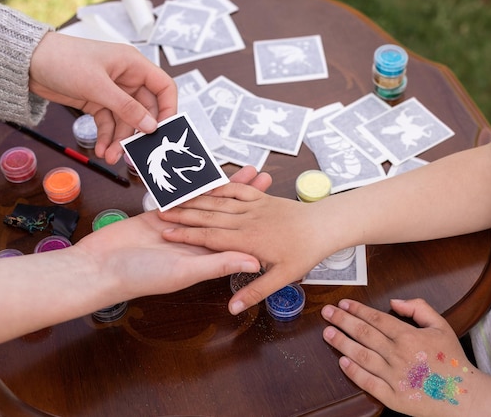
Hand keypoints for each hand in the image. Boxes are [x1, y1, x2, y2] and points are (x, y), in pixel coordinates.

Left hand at [29, 32, 176, 163]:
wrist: (28, 61)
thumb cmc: (63, 60)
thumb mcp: (98, 86)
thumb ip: (127, 108)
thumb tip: (151, 126)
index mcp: (133, 65)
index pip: (164, 87)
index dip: (168, 109)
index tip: (164, 130)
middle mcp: (127, 78)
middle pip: (145, 110)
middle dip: (137, 132)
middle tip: (134, 151)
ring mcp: (112, 91)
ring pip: (125, 121)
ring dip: (119, 140)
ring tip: (109, 156)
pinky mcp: (97, 101)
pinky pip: (109, 123)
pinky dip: (106, 137)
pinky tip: (101, 148)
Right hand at [78, 166, 271, 299]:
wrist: (100, 267)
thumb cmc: (141, 277)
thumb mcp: (184, 271)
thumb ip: (219, 263)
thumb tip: (255, 262)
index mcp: (206, 254)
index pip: (236, 234)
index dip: (255, 219)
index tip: (273, 205)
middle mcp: (196, 240)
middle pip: (227, 214)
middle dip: (246, 196)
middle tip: (264, 177)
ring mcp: (179, 226)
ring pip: (207, 202)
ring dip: (226, 187)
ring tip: (244, 171)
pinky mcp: (160, 215)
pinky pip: (182, 197)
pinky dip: (195, 185)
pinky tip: (208, 173)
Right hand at [159, 181, 334, 314]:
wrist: (327, 224)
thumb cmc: (306, 251)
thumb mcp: (282, 277)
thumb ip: (254, 290)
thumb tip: (235, 306)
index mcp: (247, 241)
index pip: (209, 238)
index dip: (186, 235)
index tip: (166, 232)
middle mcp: (247, 221)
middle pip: (209, 216)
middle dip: (184, 214)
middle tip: (163, 213)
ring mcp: (253, 206)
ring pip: (219, 201)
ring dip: (197, 198)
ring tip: (177, 197)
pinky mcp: (261, 198)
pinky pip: (237, 188)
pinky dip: (221, 185)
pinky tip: (209, 183)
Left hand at [321, 298, 476, 415]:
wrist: (462, 395)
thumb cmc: (451, 360)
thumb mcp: (441, 325)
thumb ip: (419, 308)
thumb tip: (394, 302)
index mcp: (409, 336)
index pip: (376, 318)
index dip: (357, 310)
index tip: (343, 304)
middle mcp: (399, 354)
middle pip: (364, 334)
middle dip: (342, 321)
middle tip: (327, 313)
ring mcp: (395, 376)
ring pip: (361, 356)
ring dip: (342, 343)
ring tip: (328, 333)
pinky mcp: (393, 397)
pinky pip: (368, 383)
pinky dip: (353, 372)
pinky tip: (342, 362)